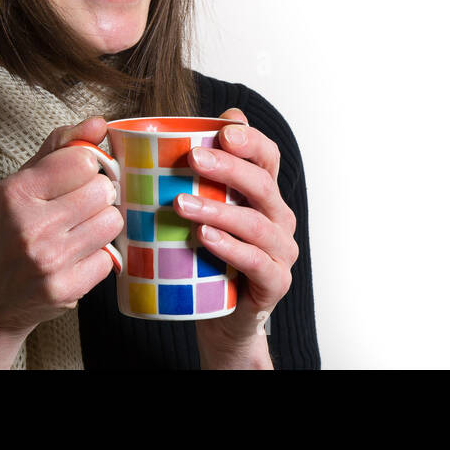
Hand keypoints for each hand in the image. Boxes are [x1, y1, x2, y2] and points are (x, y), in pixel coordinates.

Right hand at [0, 116, 122, 338]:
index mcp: (17, 192)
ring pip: (112, 222)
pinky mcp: (65, 290)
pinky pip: (109, 259)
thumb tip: (99, 123)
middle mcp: (31, 225)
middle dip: (96, 196)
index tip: (74, 179)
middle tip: (76, 209)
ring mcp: (49, 260)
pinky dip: (97, 257)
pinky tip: (74, 259)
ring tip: (77, 232)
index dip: (85, 167)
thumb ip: (58, 149)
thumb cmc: (2, 235)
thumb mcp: (18, 185)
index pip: (83, 160)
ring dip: (101, 226)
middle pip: (103, 190)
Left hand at [173, 108, 297, 366]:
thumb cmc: (208, 259)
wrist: (221, 319)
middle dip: (228, 168)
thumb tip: (168, 136)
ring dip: (218, 210)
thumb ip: (193, 179)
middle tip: (192, 159)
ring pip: (256, 223)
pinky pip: (257, 261)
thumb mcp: (199, 214)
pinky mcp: (275, 282)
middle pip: (262, 184)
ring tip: (181, 203)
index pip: (267, 156)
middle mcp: (279, 218)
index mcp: (264, 194)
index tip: (223, 130)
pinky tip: (204, 238)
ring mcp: (281, 251)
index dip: (250, 140)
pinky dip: (231, 247)